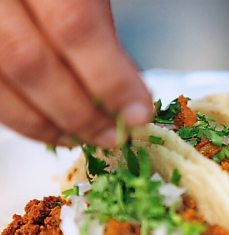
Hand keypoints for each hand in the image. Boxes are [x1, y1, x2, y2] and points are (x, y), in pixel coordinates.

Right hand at [0, 0, 151, 147]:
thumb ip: (103, 37)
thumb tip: (129, 99)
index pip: (74, 25)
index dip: (109, 78)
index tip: (138, 114)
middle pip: (31, 61)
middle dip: (81, 112)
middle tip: (115, 136)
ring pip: (0, 84)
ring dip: (50, 123)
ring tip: (88, 138)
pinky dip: (24, 120)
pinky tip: (56, 129)